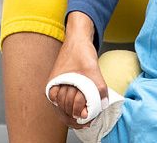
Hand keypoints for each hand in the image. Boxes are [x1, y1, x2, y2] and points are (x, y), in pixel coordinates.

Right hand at [47, 12, 106, 128]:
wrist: (77, 38)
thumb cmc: (80, 52)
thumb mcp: (92, 69)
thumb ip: (98, 87)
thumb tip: (103, 103)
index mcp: (56, 85)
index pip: (64, 108)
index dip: (77, 114)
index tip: (87, 118)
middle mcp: (54, 87)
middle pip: (64, 109)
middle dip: (76, 114)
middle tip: (88, 119)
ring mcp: (57, 86)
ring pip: (63, 107)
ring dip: (73, 111)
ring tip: (85, 116)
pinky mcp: (61, 84)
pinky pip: (64, 100)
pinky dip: (72, 105)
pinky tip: (80, 109)